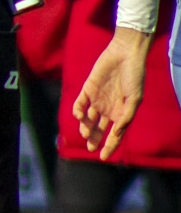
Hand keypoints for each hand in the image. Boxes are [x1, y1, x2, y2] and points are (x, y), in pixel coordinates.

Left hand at [74, 29, 152, 159]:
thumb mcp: (134, 100)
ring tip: (85, 133)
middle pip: (98, 129)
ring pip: (88, 119)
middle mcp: (108, 109)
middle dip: (93, 139)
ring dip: (86, 127)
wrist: (125, 55)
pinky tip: (80, 116)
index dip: (109, 146)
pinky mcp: (88, 89)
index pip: (114, 134)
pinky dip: (78, 111)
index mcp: (121, 113)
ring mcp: (97, 99)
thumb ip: (126, 117)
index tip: (103, 157)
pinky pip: (80, 103)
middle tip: (89, 147)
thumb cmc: (134, 77)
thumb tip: (116, 133)